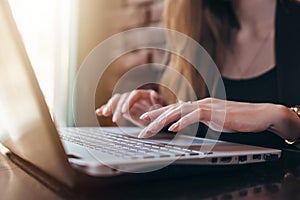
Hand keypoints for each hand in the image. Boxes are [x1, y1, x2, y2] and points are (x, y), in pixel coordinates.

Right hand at [95, 89, 163, 126]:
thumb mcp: (161, 108)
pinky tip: (98, 112)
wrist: (156, 118)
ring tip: (103, 113)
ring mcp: (127, 101)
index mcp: (144, 94)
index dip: (128, 102)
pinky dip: (106, 109)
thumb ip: (157, 102)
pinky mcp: (122, 107)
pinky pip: (113, 107)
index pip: (134, 94)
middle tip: (115, 118)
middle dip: (118, 108)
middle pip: (123, 97)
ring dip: (109, 106)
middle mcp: (134, 96)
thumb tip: (154, 94)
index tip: (124, 111)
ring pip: (116, 100)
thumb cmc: (159, 113)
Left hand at [138, 98, 292, 137]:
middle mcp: (199, 104)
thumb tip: (186, 121)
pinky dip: (183, 122)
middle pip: (172, 110)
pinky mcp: (214, 112)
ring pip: (179, 111)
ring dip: (163, 120)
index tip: (145, 121)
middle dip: (154, 119)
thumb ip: (198, 118)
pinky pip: (195, 116)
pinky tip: (173, 128)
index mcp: (197, 106)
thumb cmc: (236, 118)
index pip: (174, 109)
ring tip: (150, 128)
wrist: (258, 115)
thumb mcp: (212, 119)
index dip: (158, 114)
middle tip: (141, 128)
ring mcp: (206, 106)